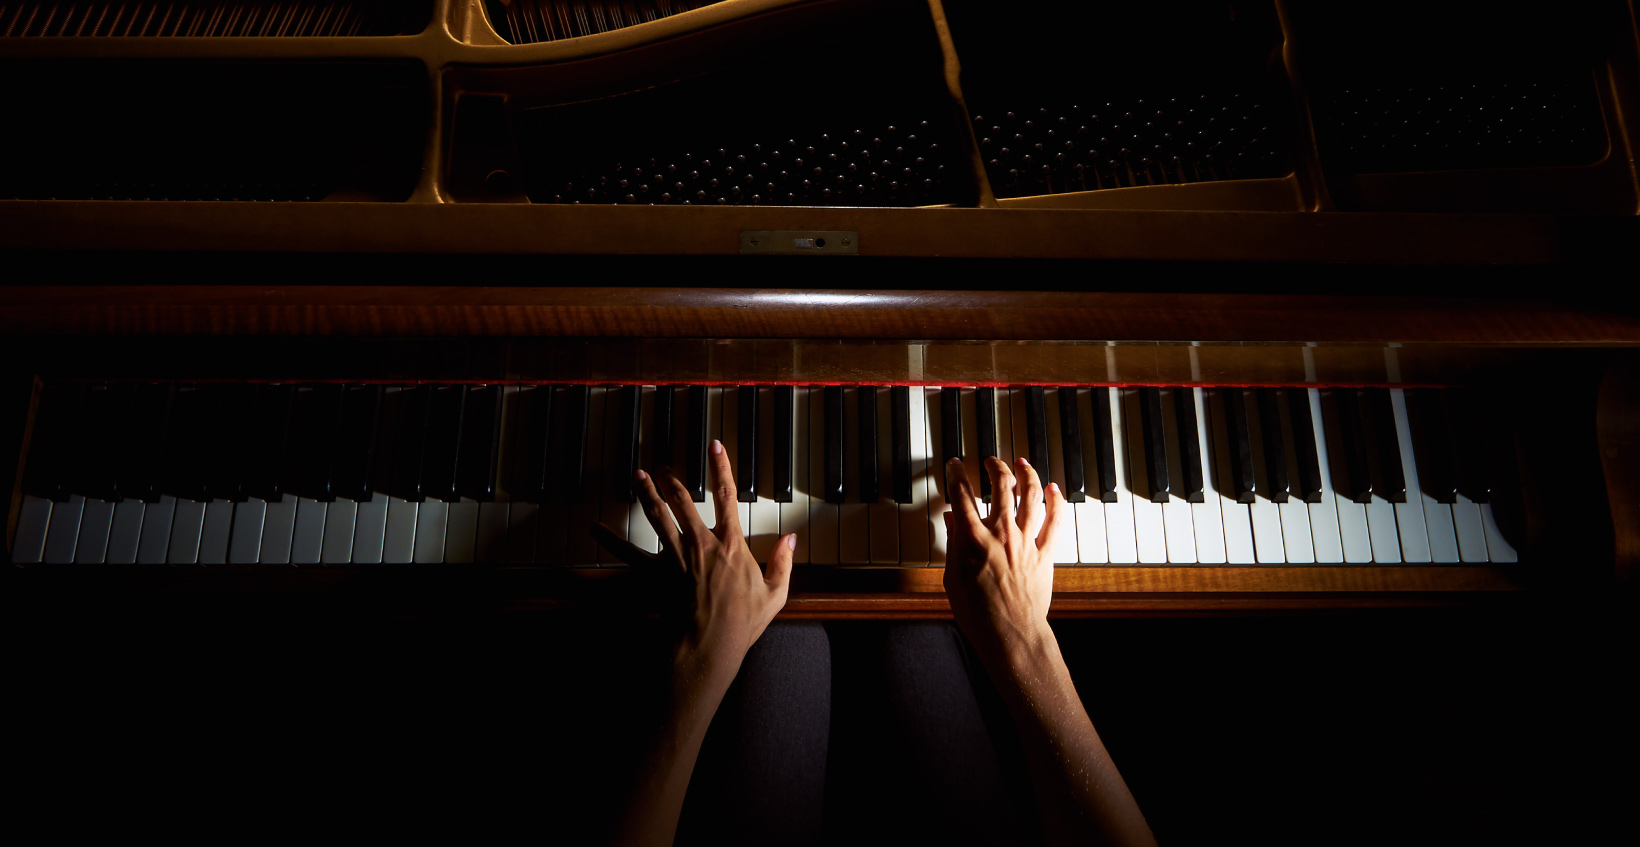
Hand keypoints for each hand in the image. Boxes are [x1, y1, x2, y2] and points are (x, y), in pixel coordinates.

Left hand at [593, 439, 795, 688]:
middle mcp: (701, 543)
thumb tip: (792, 540)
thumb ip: (783, 563)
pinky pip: (629, 554)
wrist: (710, 644)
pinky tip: (596, 528)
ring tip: (638, 476)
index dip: (722, 468)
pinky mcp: (656, 574)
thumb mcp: (775, 593)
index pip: (727, 496)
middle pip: (683, 501)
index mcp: (731, 545)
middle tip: (664, 467)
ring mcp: (676, 557)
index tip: (715, 446)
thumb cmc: (742, 623)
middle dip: (673, 480)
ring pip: (657, 517)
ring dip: (647, 494)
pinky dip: (610, 541)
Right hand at [940, 456, 1069, 664]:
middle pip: (1001, 486)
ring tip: (1022, 463)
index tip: (955, 464)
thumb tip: (952, 520)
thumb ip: (953, 544)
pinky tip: (1054, 489)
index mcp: (973, 539)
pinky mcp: (1045, 553)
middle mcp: (1001, 534)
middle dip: (995, 467)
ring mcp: (1026, 541)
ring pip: (1031, 496)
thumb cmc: (978, 613)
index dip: (956, 473)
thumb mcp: (952, 577)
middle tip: (992, 461)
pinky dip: (1056, 502)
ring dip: (1027, 474)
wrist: (1009, 633)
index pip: (961, 494)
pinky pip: (1055, 521)